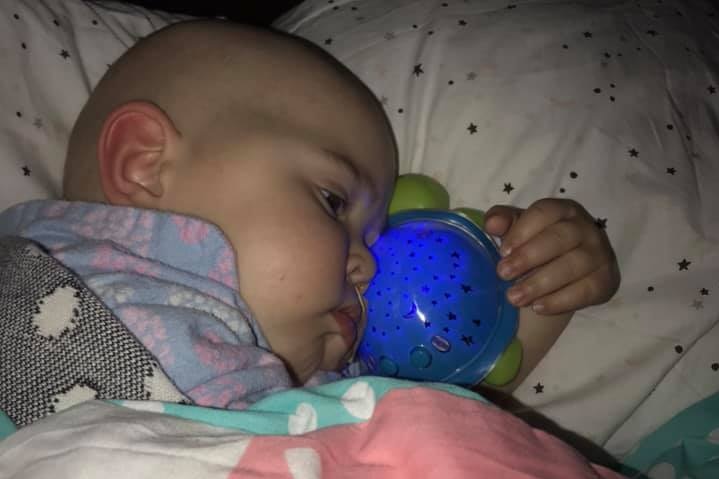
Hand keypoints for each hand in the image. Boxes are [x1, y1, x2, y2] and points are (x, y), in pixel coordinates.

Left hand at [484, 198, 619, 314]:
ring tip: (514, 298)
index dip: (522, 231)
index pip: (544, 213)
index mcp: (562, 210)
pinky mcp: (606, 280)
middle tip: (503, 274)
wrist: (567, 275)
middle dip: (528, 257)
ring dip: (539, 283)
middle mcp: (585, 228)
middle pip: (559, 239)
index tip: (502, 252)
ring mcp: (600, 254)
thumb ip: (503, 222)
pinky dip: (559, 301)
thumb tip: (492, 224)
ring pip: (572, 266)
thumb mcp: (519, 230)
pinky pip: (585, 291)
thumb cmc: (537, 244)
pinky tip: (538, 307)